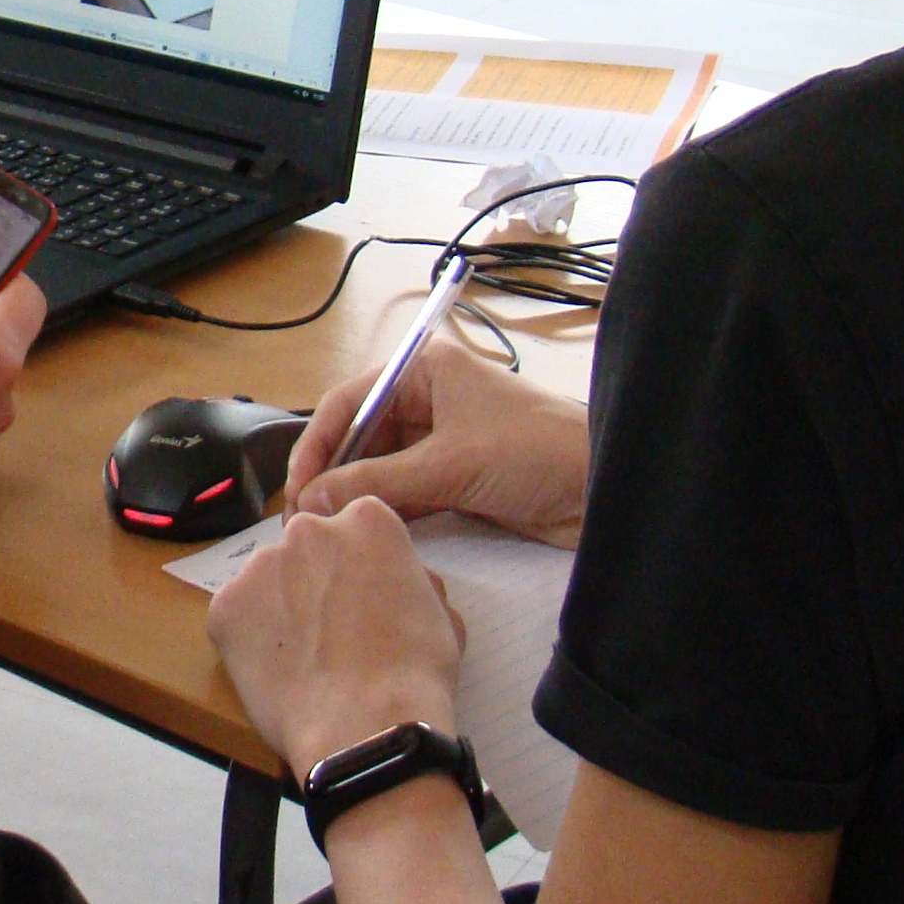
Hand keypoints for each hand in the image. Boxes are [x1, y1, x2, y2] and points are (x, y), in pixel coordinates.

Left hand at [208, 497, 466, 775]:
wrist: (365, 725)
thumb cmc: (412, 673)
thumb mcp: (440, 612)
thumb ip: (409, 579)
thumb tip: (392, 584)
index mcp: (367, 519)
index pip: (356, 525)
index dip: (360, 565)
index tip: (363, 596)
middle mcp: (308, 530)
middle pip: (308, 547)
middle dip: (317, 579)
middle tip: (333, 629)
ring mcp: (261, 565)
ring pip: (269, 580)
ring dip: (282, 607)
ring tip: (306, 658)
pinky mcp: (225, 605)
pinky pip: (237, 616)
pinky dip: (251, 639)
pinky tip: (278, 671)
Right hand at [284, 336, 589, 544]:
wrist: (606, 488)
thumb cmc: (536, 451)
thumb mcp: (449, 464)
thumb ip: (378, 482)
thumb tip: (313, 500)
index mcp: (426, 371)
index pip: (349, 401)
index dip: (318, 443)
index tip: (297, 486)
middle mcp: (430, 399)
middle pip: (361, 435)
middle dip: (334, 473)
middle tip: (307, 516)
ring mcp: (444, 440)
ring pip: (381, 467)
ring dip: (357, 495)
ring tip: (329, 529)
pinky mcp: (458, 478)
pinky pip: (406, 491)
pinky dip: (386, 510)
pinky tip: (366, 532)